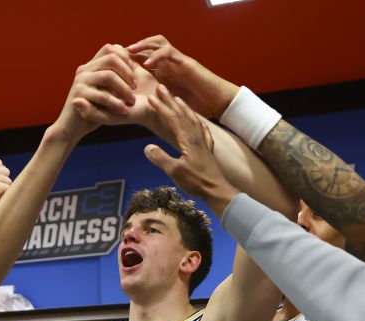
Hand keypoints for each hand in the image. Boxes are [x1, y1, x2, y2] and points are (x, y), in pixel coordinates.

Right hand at [54, 44, 137, 139]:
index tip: (135, 74)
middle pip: (111, 58)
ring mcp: (80, 81)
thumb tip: (134, 64)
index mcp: (91, 66)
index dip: (126, 58)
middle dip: (127, 72)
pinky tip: (124, 110)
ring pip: (108, 76)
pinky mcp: (78, 95)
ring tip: (131, 100)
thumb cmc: (92, 110)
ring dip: (124, 89)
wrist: (71, 128)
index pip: (111, 48)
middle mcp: (85, 69)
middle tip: (135, 87)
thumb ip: (114, 78)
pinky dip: (116, 103)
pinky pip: (102, 95)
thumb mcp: (105, 91)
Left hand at [127, 35, 236, 117]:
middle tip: (119, 53)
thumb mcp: (170, 102)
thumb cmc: (195, 106)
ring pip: (159, 43)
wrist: (217, 103)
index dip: (130, 60)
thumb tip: (139, 107)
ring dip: (143, 45)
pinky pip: (169, 53)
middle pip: (150, 46)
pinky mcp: (186, 63)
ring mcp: (178, 62)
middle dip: (134, 48)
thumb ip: (156, 99)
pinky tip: (147, 64)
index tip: (115, 65)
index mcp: (165, 72)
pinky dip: (157, 56)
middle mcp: (170, 64)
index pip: (145, 59)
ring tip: (130, 51)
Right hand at [143, 85, 237, 213]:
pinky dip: (195, 119)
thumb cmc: (196, 181)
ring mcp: (203, 140)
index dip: (161, 107)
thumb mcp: (175, 171)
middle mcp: (196, 135)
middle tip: (161, 87)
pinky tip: (195, 119)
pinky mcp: (207, 148)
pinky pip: (201, 127)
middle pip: (182, 113)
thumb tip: (147, 147)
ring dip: (183, 106)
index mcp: (188, 139)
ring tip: (176, 97)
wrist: (216, 189)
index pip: (172, 118)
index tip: (151, 97)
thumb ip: (160, 158)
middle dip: (170, 100)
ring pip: (192, 118)